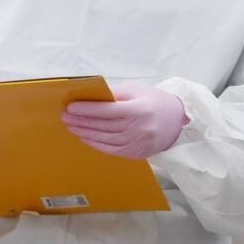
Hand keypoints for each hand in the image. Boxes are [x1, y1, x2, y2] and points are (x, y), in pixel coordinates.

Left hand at [62, 83, 187, 158]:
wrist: (177, 121)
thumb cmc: (154, 101)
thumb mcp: (136, 91)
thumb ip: (113, 93)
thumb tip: (89, 95)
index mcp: (138, 110)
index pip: (107, 111)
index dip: (88, 109)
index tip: (71, 107)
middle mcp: (137, 129)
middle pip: (103, 126)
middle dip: (81, 121)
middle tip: (66, 117)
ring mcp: (136, 143)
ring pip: (105, 139)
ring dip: (85, 133)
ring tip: (71, 126)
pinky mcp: (135, 153)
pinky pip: (111, 150)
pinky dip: (96, 144)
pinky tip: (85, 137)